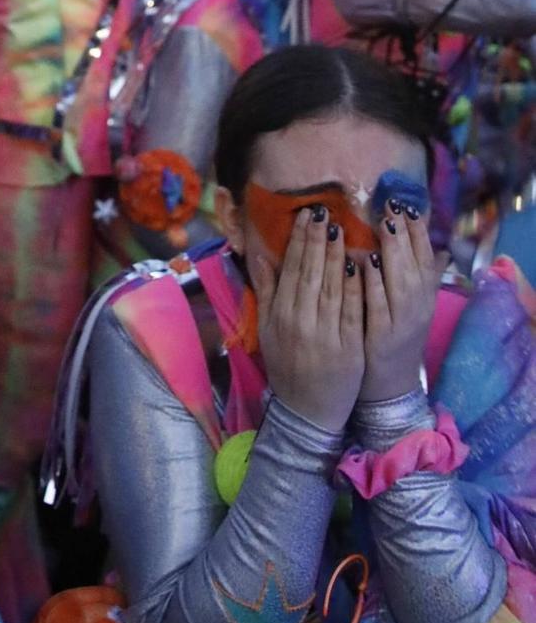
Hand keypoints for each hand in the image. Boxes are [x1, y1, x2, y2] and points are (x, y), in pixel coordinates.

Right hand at [250, 208, 363, 434]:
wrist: (307, 412)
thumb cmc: (287, 366)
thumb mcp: (267, 329)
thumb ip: (267, 291)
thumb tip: (260, 255)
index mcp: (281, 315)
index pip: (292, 269)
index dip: (301, 240)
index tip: (308, 215)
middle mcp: (301, 322)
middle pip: (312, 273)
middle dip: (319, 240)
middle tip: (326, 210)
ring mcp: (326, 336)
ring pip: (333, 288)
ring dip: (338, 256)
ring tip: (344, 228)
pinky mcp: (349, 349)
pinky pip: (353, 312)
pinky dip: (356, 288)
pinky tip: (361, 265)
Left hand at [360, 202, 448, 403]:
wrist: (389, 385)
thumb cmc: (396, 337)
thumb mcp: (413, 306)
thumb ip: (422, 276)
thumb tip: (439, 246)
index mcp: (423, 298)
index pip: (425, 259)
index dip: (418, 232)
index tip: (408, 205)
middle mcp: (417, 308)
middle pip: (415, 266)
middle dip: (405, 235)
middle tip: (393, 206)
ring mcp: (401, 323)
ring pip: (401, 284)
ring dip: (394, 254)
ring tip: (384, 226)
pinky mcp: (380, 337)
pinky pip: (378, 307)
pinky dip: (373, 285)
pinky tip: (364, 263)